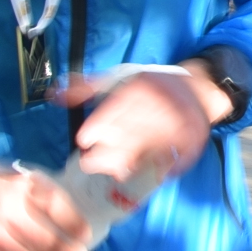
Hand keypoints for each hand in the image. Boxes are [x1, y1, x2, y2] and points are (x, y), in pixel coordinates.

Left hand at [53, 63, 228, 184]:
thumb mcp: (118, 79)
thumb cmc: (153, 85)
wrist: (197, 86)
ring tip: (117, 169)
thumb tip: (54, 94)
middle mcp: (157, 106)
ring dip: (126, 165)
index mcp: (137, 89)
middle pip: (124, 139)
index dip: (92, 133)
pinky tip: (147, 171)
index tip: (85, 140)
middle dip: (104, 156)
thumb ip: (86, 88)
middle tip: (92, 163)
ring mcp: (176, 123)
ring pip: (145, 152)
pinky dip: (160, 169)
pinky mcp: (192, 138)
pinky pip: (172, 160)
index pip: (108, 117)